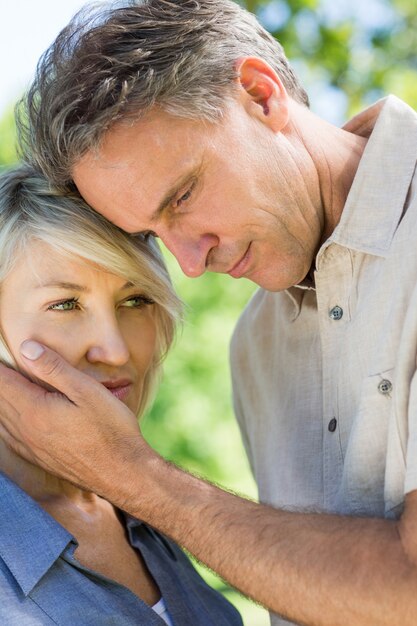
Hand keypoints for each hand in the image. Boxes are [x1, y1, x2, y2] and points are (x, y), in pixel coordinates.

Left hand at [0, 339, 152, 499]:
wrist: (123, 472)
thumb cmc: (111, 429)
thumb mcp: (87, 390)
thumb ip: (54, 368)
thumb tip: (26, 348)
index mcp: (34, 411)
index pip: (3, 382)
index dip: (0, 365)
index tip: (3, 350)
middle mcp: (25, 431)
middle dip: (1, 380)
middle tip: (3, 366)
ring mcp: (30, 448)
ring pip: (1, 418)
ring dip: (2, 399)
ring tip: (7, 384)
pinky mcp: (38, 458)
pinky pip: (9, 436)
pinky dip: (5, 419)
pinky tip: (11, 414)